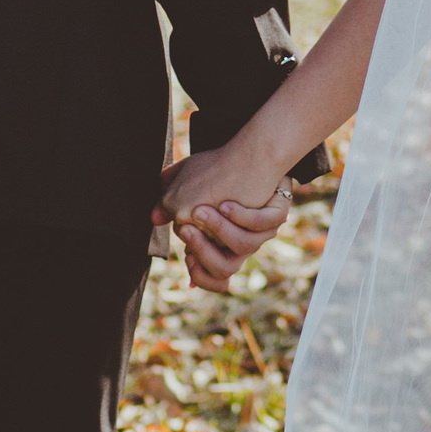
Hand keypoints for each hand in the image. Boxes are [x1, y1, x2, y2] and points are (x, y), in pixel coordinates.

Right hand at [156, 135, 290, 293]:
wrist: (255, 153)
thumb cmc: (218, 175)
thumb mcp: (188, 187)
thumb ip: (170, 203)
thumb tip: (154, 219)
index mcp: (224, 246)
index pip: (214, 277)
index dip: (199, 272)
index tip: (185, 255)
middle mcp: (244, 242)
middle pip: (225, 268)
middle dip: (203, 250)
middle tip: (187, 228)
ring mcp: (262, 230)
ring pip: (244, 246)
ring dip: (221, 230)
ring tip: (203, 210)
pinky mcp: (276, 213)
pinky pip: (264, 223)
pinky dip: (244, 216)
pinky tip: (228, 204)